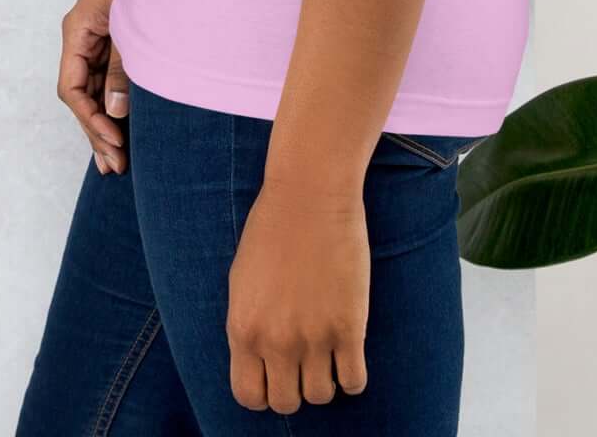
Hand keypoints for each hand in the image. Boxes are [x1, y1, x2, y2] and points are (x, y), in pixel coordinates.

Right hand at [57, 0, 128, 173]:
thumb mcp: (131, 25)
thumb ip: (123, 68)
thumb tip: (114, 112)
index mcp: (77, 31)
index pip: (71, 88)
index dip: (89, 119)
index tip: (114, 140)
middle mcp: (82, 38)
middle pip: (80, 95)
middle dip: (96, 131)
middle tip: (116, 166)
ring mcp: (97, 41)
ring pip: (93, 91)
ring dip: (105, 124)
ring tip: (117, 163)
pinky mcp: (115, 41)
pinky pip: (108, 79)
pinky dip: (115, 104)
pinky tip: (124, 130)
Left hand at [226, 174, 370, 410]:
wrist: (310, 194)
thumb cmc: (273, 227)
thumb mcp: (242, 281)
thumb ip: (248, 325)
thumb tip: (259, 359)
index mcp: (243, 329)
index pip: (249, 396)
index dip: (264, 391)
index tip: (276, 375)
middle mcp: (276, 341)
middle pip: (286, 403)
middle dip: (295, 388)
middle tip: (304, 363)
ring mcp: (314, 337)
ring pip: (321, 396)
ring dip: (325, 380)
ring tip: (328, 354)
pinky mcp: (349, 327)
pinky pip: (354, 382)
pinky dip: (353, 376)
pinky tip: (350, 353)